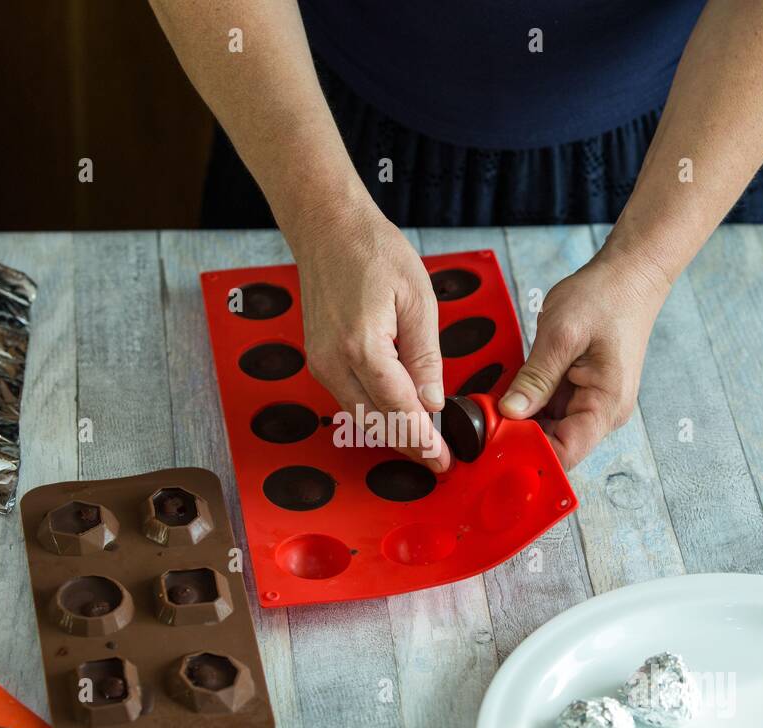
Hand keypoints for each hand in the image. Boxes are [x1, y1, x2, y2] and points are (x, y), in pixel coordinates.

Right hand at [288, 201, 450, 471]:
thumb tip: (433, 401)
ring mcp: (321, 363)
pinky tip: (398, 417)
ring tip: (424, 444)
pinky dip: (374, 414)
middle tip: (438, 461)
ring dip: (391, 433)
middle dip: (408, 446)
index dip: (424, 439)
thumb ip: (426, 356)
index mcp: (363, 346)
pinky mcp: (319, 360)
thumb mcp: (418, 299)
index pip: (399, 408)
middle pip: (375, 422)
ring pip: (359, 417)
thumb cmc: (373, 252)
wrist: (329, 230)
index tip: (443, 459)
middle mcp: (334, 362)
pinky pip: (348, 399)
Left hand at [499, 247, 669, 469]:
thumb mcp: (562, 336)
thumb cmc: (606, 298)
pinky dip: (529, 403)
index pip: (565, 453)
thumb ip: (535, 378)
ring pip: (549, 427)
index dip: (529, 452)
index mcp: (605, 406)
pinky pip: (550, 407)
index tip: (496, 440)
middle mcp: (602, 412)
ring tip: (494, 405)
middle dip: (520, 436)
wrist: (630, 275)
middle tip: (485, 420)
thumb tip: (510, 412)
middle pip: (554, 444)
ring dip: (522, 419)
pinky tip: (511, 392)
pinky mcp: (582, 389)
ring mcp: (593, 402)